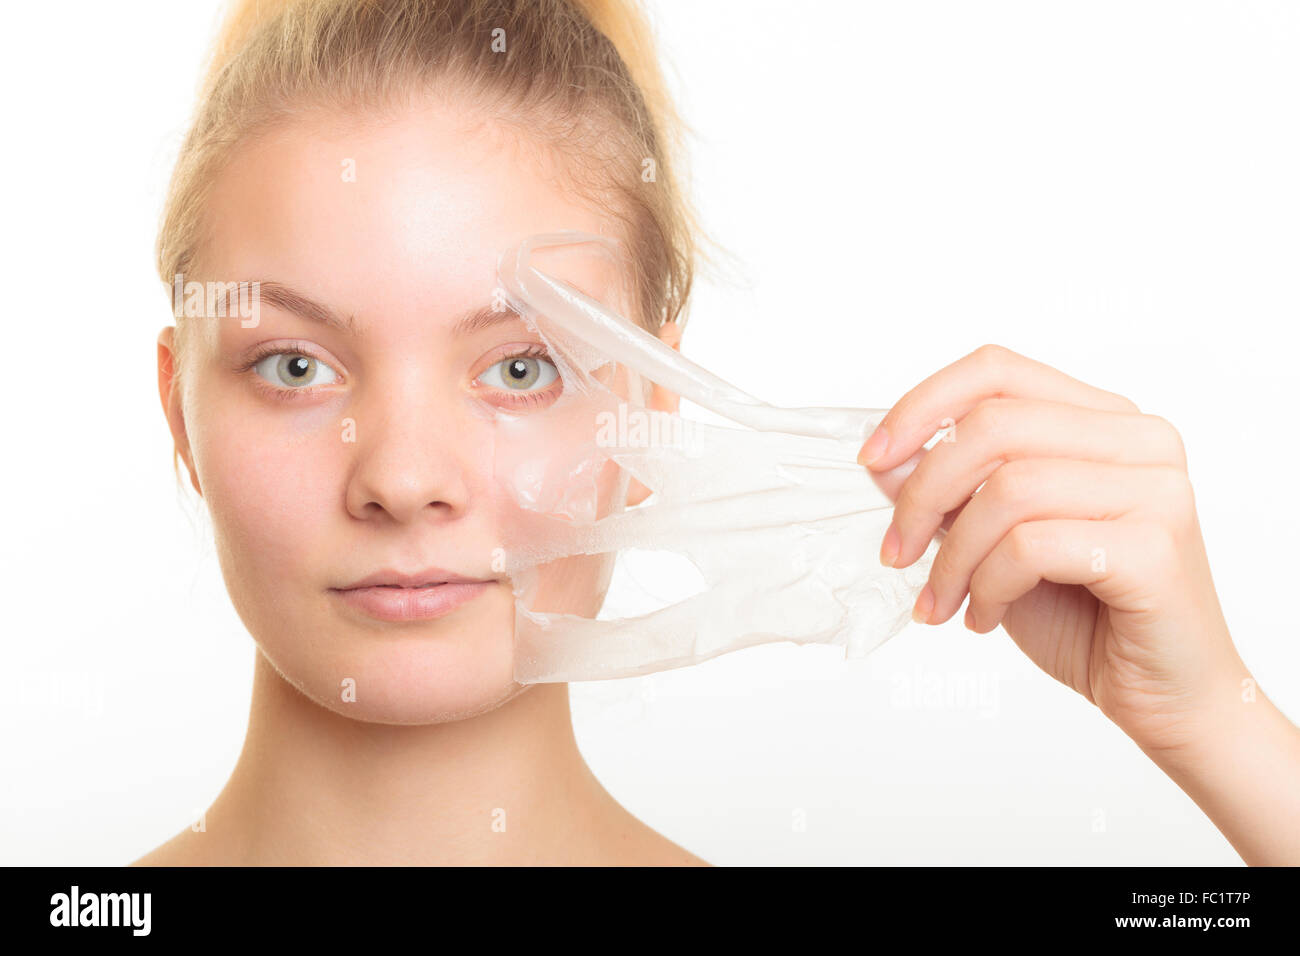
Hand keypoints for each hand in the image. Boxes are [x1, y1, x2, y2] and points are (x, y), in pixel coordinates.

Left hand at [858, 344, 1247, 755]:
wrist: (1166, 694)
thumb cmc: (1086, 614)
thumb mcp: (995, 540)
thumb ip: (951, 491)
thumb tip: (885, 459)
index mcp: (1102, 420)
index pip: (997, 371)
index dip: (922, 406)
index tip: (873, 459)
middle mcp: (1139, 439)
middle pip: (991, 426)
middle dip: (922, 494)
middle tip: (896, 553)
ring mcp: (1155, 488)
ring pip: (1007, 489)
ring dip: (951, 557)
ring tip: (941, 601)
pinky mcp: (1154, 546)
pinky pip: (1032, 545)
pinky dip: (987, 586)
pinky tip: (982, 617)